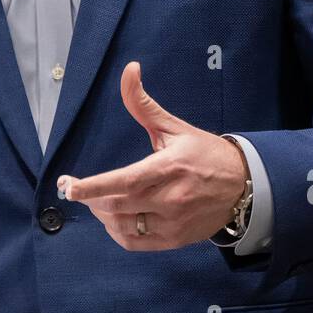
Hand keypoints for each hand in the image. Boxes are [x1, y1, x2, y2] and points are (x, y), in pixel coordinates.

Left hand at [57, 61, 246, 250]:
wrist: (243, 185)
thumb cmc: (205, 153)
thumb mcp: (175, 127)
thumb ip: (144, 104)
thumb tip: (129, 69)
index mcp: (169, 167)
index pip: (125, 181)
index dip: (93, 186)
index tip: (68, 186)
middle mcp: (171, 198)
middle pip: (117, 206)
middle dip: (91, 198)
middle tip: (78, 188)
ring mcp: (173, 222)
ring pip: (123, 227)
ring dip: (102, 215)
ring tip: (98, 200)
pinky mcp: (175, 239)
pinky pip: (135, 242)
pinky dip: (117, 232)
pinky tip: (114, 219)